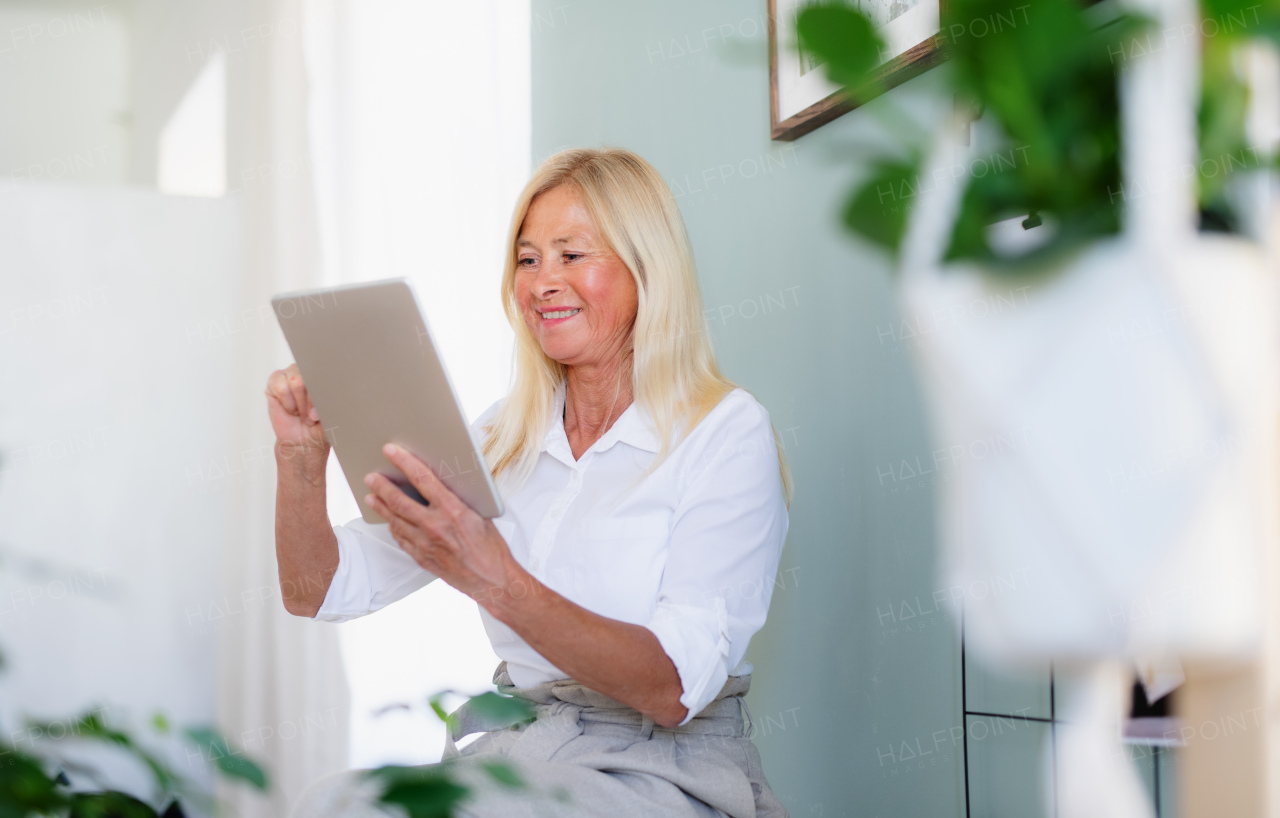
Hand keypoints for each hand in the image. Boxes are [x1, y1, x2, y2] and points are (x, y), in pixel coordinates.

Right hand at [264, 363, 329, 464]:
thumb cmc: (319, 425)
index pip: (328, 373)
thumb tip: (332, 393)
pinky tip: (291, 409)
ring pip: (296, 381)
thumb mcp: (332, 414)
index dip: (325, 394)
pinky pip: (281, 388)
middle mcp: (308, 370)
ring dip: (300, 404)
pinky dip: (288, 403)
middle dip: (312, 401)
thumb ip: (333, 401)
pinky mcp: (275, 380)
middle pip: (312, 376)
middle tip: (313, 417)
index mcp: (325, 374)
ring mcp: (290, 373)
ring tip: (302, 414)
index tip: (325, 411)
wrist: (302, 440)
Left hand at [364, 444, 527, 606]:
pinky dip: (394, 528)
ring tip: (371, 496)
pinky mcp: (422, 558)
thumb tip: (443, 483)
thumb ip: (459, 499)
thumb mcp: (481, 514)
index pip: (422, 478)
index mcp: (452, 510)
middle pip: (399, 501)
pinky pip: (402, 539)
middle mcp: (435, 526)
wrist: (492, 581)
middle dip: (382, 486)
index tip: (391, 451)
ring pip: (396, 521)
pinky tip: (390, 521)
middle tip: (371, 476)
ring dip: (382, 507)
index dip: (404, 461)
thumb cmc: (491, 547)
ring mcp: (426, 544)